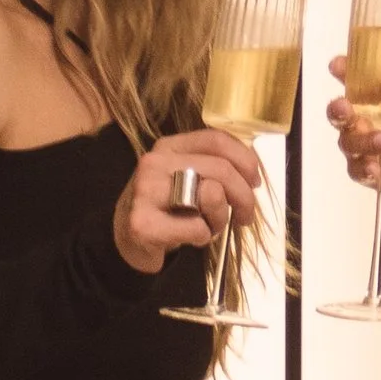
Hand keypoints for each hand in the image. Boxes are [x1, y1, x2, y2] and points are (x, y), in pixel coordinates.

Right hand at [115, 130, 265, 276]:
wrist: (125, 239)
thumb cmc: (165, 209)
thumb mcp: (187, 179)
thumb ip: (214, 169)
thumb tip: (251, 173)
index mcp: (169, 146)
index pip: (216, 140)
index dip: (245, 160)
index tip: (255, 181)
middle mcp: (155, 162)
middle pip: (221, 170)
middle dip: (244, 197)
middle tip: (246, 217)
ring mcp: (145, 191)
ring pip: (211, 195)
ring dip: (221, 219)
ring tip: (208, 227)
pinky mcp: (142, 222)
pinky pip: (196, 228)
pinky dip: (202, 237)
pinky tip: (189, 238)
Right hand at [327, 58, 380, 203]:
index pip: (356, 80)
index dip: (343, 71)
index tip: (337, 66)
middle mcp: (368, 119)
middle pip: (340, 113)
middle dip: (338, 108)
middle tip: (344, 107)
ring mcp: (368, 147)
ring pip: (348, 143)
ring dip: (362, 141)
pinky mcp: (372, 172)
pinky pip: (358, 171)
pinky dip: (363, 169)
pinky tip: (374, 169)